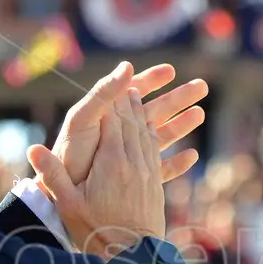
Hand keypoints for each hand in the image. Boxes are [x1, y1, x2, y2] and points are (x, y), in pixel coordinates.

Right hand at [29, 90, 165, 259]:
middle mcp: (133, 162)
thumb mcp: (67, 205)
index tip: (108, 82)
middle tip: (126, 81)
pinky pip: (156, 152)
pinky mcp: (155, 185)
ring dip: (142, 113)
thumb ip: (52, 175)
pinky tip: (151, 130)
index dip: (110, 100)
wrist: (132, 257)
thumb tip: (32, 149)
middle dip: (128, 100)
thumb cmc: (95, 232)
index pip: (111, 121)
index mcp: (110, 162)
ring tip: (138, 97)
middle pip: (131, 122)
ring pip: (146, 134)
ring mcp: (147, 173)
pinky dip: (152, 135)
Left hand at [51, 62, 207, 185]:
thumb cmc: (69, 156)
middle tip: (201, 86)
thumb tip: (127, 66)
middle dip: (177, 98)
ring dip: (182, 124)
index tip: (170, 70)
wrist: (60, 197)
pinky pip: (160, 169)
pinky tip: (192, 156)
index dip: (151, 79)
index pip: (132, 92)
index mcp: (107, 117)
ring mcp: (127, 158)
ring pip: (161, 136)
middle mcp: (119, 136)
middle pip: (154, 111)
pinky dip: (176, 163)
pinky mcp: (132, 180)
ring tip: (201, 113)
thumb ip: (103, 94)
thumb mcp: (83, 119)